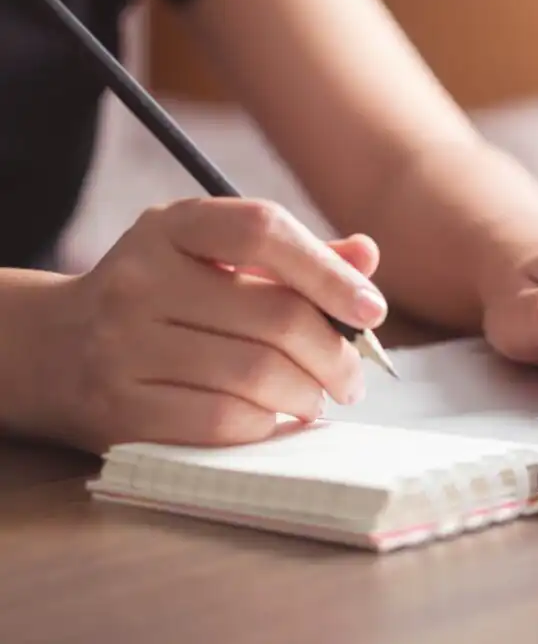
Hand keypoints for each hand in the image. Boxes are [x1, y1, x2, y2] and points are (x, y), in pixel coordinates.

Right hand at [49, 198, 387, 453]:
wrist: (51, 348)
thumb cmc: (161, 299)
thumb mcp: (213, 259)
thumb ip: (291, 257)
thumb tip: (366, 258)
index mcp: (171, 227)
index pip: (263, 230)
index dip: (329, 272)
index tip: (372, 309)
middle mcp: (141, 278)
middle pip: (275, 316)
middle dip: (335, 354)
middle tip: (352, 376)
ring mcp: (123, 345)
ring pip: (257, 374)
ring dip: (308, 394)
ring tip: (316, 397)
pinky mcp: (119, 408)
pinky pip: (223, 421)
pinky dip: (267, 424)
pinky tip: (274, 418)